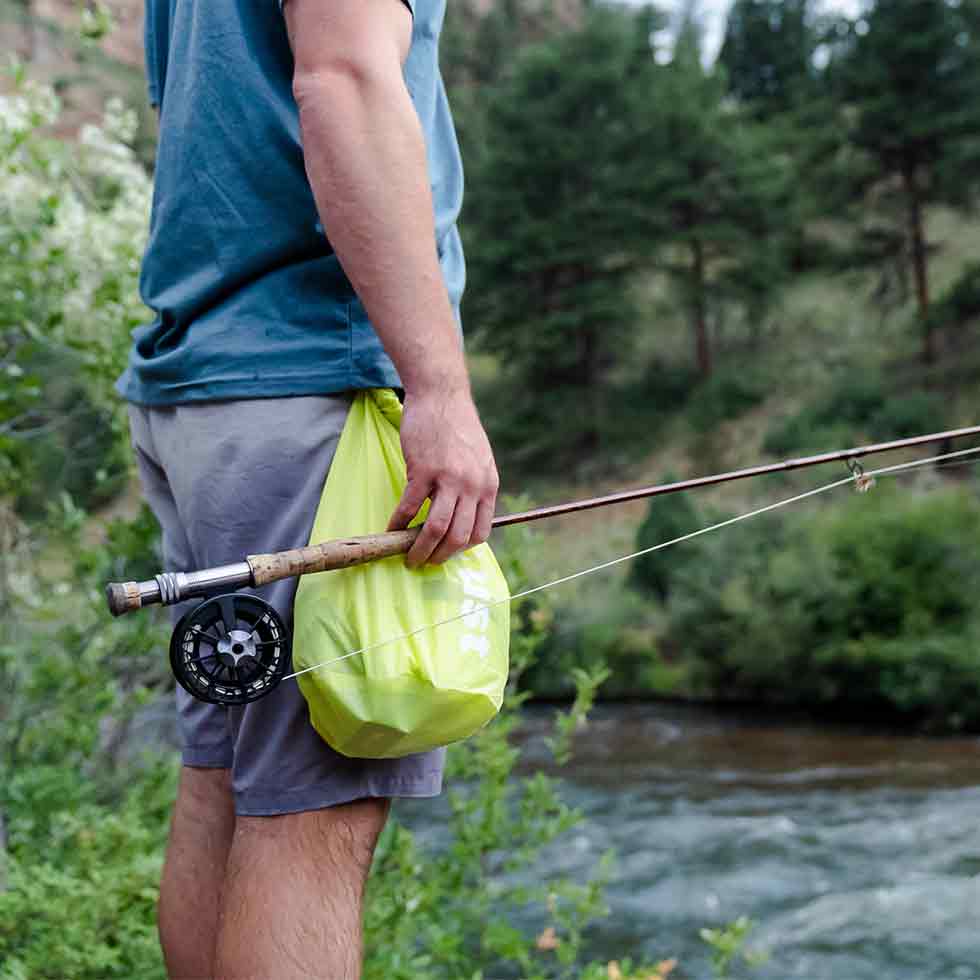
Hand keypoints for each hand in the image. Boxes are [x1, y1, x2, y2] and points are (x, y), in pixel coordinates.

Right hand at [387, 389, 498, 566]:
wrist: (441, 395)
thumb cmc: (457, 426)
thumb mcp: (479, 459)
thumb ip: (475, 486)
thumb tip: (464, 514)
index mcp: (488, 485)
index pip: (481, 532)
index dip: (462, 549)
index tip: (447, 552)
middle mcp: (472, 486)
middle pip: (458, 537)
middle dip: (440, 557)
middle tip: (424, 562)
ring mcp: (448, 479)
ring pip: (436, 529)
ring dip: (420, 549)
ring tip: (408, 556)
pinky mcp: (423, 471)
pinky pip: (409, 508)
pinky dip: (398, 524)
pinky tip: (390, 529)